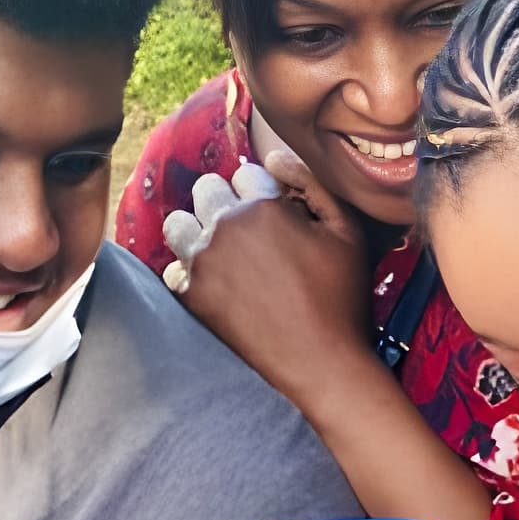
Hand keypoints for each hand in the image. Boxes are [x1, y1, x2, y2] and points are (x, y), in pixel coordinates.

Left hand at [162, 159, 372, 406]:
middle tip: (250, 232)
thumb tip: (272, 156)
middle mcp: (226, 228)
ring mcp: (203, 263)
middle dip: (225, 202)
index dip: (263, 191)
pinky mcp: (192, 297)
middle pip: (206, 189)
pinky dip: (188, 271)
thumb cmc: (342, 296)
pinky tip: (215, 282)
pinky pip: (172, 269)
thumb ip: (312, 183)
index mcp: (263, 207)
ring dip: (197, 230)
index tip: (276, 214)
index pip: (245, 173)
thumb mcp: (346, 230)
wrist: (322, 363)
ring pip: (178, 224)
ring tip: (223, 251)